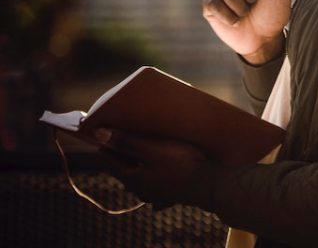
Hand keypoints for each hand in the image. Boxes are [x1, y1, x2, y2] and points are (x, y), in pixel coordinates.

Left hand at [95, 128, 219, 209]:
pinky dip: (156, 174)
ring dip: (140, 162)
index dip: (105, 145)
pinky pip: (158, 182)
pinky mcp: (171, 193)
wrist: (209, 184)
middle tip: (121, 134)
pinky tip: (160, 171)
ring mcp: (157, 193)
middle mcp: (141, 189)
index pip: (110, 160)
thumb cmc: (180, 163)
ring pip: (141, 176)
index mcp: (132, 178)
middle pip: (125, 168)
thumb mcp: (152, 149)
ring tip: (141, 148)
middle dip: (123, 152)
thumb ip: (126, 142)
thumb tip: (99, 134)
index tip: (101, 133)